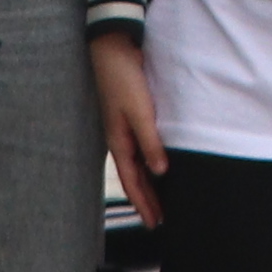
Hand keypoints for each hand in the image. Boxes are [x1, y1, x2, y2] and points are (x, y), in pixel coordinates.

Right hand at [91, 35, 168, 206]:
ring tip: (160, 200)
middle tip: (159, 220)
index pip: (133, 182)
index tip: (154, 222)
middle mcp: (120, 139)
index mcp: (119, 142)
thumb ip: (150, 142)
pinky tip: (157, 165)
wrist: (112, 49)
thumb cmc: (123, 79)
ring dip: (148, 183)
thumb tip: (160, 171)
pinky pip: (141, 148)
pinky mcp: (131, 117)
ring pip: (138, 165)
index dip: (144, 203)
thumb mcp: (139, 112)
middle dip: (146, 200)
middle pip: (135, 178)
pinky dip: (149, 162)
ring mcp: (124, 128)